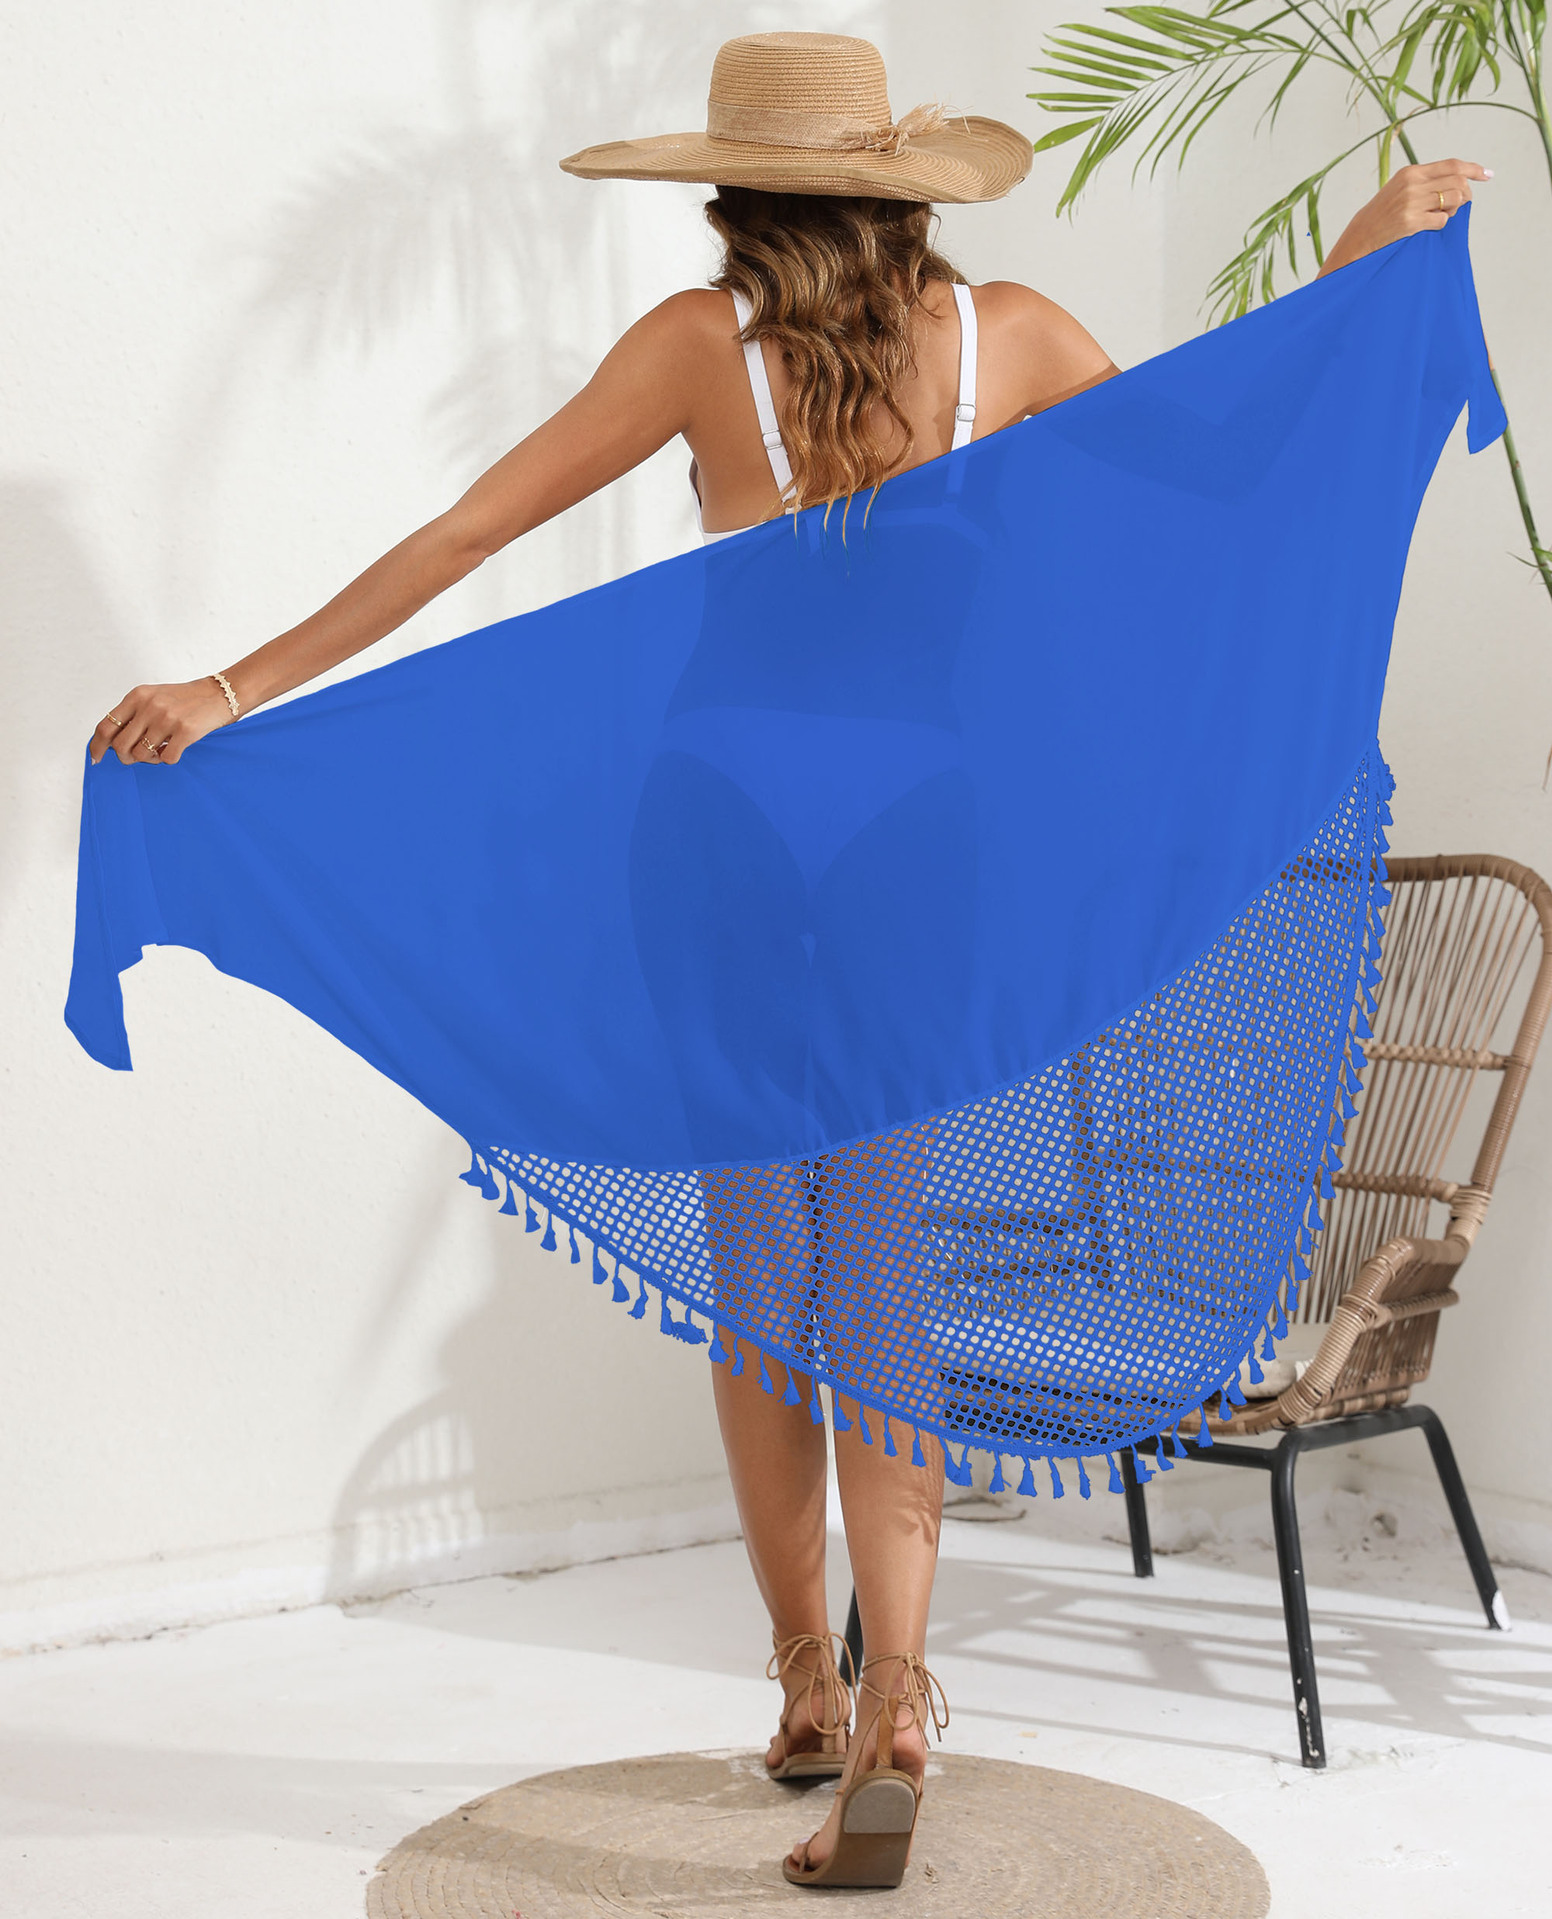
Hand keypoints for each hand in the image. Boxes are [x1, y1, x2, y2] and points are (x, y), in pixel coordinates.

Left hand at [90, 676, 236, 766]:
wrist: (220, 694)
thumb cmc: (185, 700)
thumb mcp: (153, 698)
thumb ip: (133, 715)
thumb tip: (111, 743)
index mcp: (137, 696)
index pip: (106, 726)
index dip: (97, 746)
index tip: (96, 759)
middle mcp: (149, 706)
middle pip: (120, 746)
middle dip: (126, 757)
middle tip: (139, 756)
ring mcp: (167, 718)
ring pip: (141, 754)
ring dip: (149, 759)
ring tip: (160, 750)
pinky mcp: (186, 731)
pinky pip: (166, 758)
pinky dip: (168, 759)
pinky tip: (175, 749)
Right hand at [1322, 159, 1490, 274]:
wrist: (1361, 235)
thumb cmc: (1384, 213)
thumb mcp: (1402, 187)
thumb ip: (1427, 180)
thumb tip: (1461, 180)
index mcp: (1411, 172)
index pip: (1452, 165)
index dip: (1473, 169)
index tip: (1487, 174)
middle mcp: (1412, 184)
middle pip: (1457, 182)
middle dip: (1464, 194)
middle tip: (1459, 205)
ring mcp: (1411, 203)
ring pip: (1453, 200)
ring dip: (1453, 209)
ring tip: (1441, 215)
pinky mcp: (1411, 222)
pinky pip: (1442, 220)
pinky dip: (1441, 224)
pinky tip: (1429, 226)